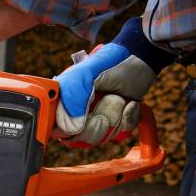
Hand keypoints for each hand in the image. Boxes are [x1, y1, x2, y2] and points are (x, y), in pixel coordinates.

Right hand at [54, 18, 174, 145]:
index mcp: (62, 101)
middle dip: (98, 120)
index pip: (54, 128)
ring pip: (100, 137)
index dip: (65, 129)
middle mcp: (76, 113)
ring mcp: (96, 119)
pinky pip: (120, 134)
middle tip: (106, 98)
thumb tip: (71, 128)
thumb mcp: (86, 74)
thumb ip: (73, 97)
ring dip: (115, 116)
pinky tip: (130, 102)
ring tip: (118, 96)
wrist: (141, 57)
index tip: (81, 119)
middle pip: (79, 137)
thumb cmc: (111, 62)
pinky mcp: (115, 122)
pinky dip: (129, 118)